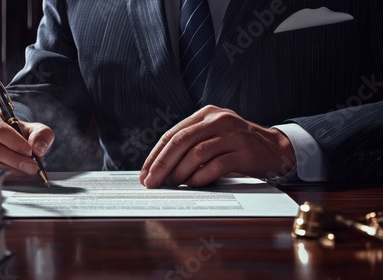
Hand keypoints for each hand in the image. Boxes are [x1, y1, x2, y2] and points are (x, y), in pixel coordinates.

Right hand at [0, 108, 53, 175]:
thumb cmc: (19, 133)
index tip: (29, 151)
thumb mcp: (34, 129)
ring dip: (9, 168)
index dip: (15, 142)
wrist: (9, 142)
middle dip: (15, 159)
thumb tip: (38, 148)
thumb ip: (41, 134)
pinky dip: (0, 174)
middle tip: (31, 166)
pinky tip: (13, 174)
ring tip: (25, 171)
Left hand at [139, 105, 295, 187]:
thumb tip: (159, 169)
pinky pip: (217, 165)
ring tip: (173, 184)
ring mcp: (233, 135)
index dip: (156, 155)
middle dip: (162, 164)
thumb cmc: (236, 146)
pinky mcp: (245, 152)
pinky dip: (201, 177)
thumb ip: (190, 145)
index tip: (145, 173)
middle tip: (152, 182)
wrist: (274, 149)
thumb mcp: (213, 136)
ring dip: (180, 171)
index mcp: (206, 114)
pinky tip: (194, 184)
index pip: (173, 134)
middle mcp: (218, 120)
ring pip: (197, 152)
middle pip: (181, 141)